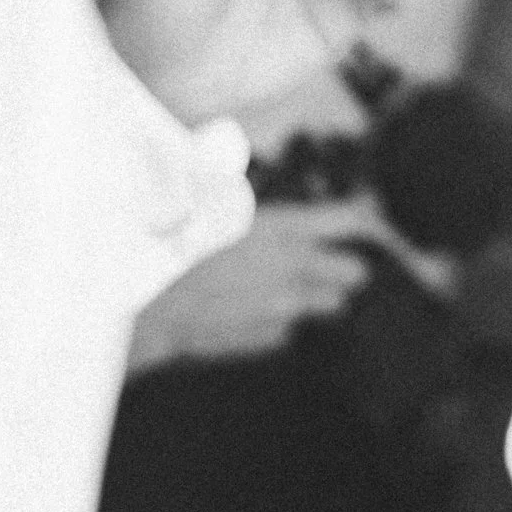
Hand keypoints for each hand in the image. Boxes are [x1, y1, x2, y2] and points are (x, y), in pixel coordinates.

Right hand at [128, 198, 398, 370]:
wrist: (143, 304)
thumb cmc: (173, 246)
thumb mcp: (211, 201)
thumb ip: (248, 194)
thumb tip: (255, 176)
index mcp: (282, 228)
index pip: (349, 220)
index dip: (363, 217)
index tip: (367, 217)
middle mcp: (292, 269)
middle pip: (355, 271)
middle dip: (348, 266)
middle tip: (337, 262)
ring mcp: (283, 307)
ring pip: (330, 303)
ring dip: (319, 294)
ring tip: (289, 285)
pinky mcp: (266, 336)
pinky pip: (288, 327)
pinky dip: (278, 319)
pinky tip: (252, 308)